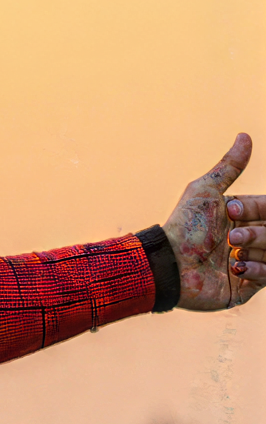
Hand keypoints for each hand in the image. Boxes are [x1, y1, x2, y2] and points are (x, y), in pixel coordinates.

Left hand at [168, 134, 260, 310]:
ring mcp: (250, 265)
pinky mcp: (245, 288)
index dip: (259, 209)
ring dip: (257, 250)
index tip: (232, 211)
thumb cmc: (184, 226)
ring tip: (230, 255)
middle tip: (231, 239)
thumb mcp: (206, 191)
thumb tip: (244, 136)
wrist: (167, 265)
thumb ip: (229, 167)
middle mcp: (250, 241)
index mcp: (245, 219)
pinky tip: (237, 268)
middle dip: (258, 234)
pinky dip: (260, 270)